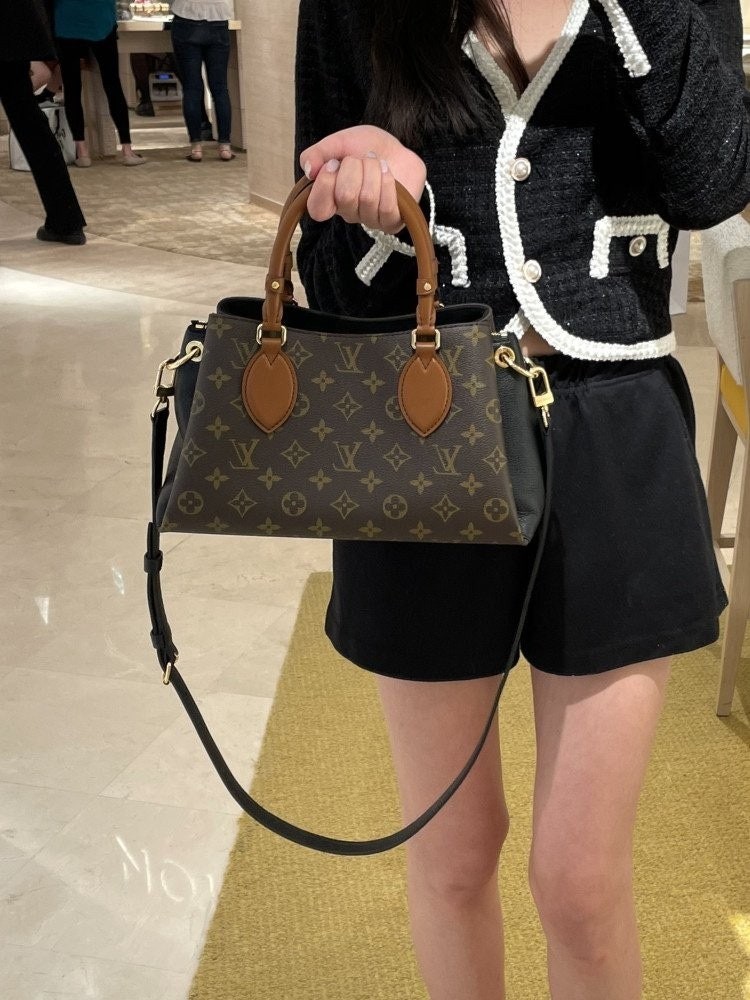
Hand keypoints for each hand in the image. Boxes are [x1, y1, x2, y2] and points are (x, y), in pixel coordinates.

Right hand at [299, 125, 426, 233]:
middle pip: (345, 196)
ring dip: (373, 170)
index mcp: (330, 198)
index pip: (317, 209)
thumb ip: (317, 154)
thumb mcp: (338, 143)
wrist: (397, 148)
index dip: (325, 184)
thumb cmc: (365, 148)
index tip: (333, 162)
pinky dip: (387, 182)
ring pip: (367, 198)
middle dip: (354, 167)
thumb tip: (310, 171)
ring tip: (376, 162)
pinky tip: (387, 171)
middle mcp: (348, 213)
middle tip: (361, 159)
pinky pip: (386, 208)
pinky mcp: (391, 222)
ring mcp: (369, 220)